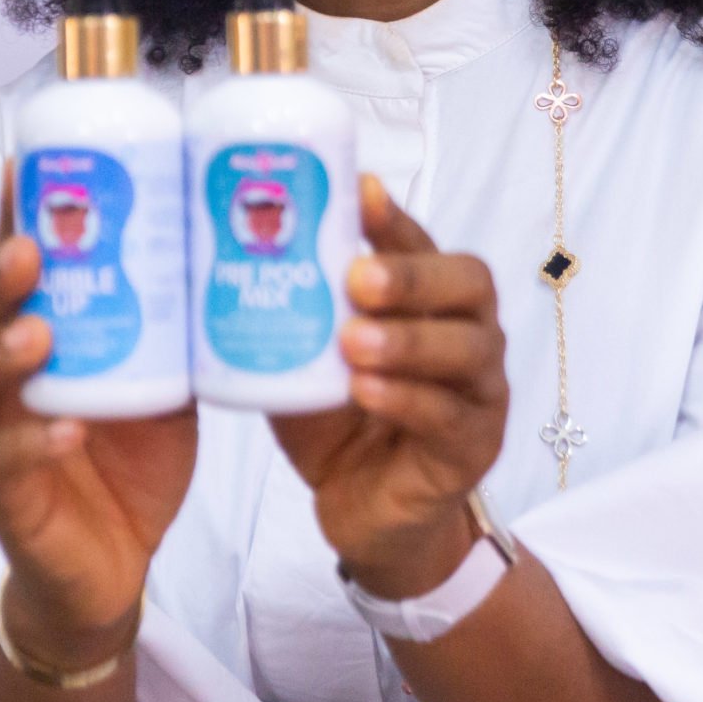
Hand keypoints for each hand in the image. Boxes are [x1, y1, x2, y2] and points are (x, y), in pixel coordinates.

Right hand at [0, 164, 197, 669]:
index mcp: (23, 334)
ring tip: (37, 336)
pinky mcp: (3, 499)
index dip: (6, 216)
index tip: (28, 165)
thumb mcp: (159, 370)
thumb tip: (221, 234)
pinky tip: (66, 429)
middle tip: (31, 251)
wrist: (118, 561)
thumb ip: (169, 317)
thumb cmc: (129, 453)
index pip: (3, 265)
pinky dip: (31, 444)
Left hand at [270, 175, 510, 599]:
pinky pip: (450, 416)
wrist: (363, 509)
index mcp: (430, 299)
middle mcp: (468, 333)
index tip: (358, 192)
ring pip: (466, 349)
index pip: (422, 242)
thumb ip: (293, 312)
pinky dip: (407, 399)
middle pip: (468, 284)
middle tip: (356, 279)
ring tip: (352, 342)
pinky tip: (367, 391)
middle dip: (412, 276)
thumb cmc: (338, 420)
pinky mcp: (474, 447)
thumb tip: (221, 254)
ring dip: (408, 340)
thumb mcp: (308, 356)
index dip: (393, 218)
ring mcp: (481, 391)